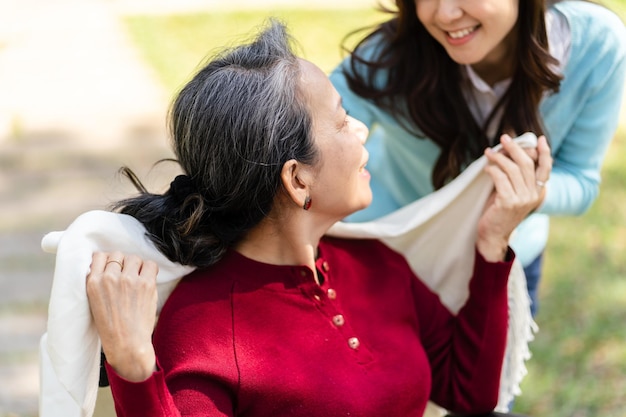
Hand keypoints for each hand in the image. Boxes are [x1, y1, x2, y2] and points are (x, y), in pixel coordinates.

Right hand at [86, 251, 158, 381]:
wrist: (127, 344)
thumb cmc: (111, 326)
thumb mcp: (95, 302)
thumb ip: (100, 282)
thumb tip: (110, 264)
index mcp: (93, 282)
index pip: (99, 256)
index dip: (108, 262)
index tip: (113, 269)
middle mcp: (109, 278)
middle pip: (117, 255)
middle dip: (122, 264)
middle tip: (126, 277)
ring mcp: (128, 280)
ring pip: (133, 258)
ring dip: (136, 266)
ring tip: (137, 280)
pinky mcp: (146, 284)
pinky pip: (150, 264)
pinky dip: (149, 270)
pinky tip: (147, 280)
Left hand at [477, 134, 551, 261]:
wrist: (493, 235)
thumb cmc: (500, 211)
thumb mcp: (514, 193)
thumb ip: (517, 177)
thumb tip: (512, 153)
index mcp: (539, 192)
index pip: (546, 168)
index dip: (544, 153)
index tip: (539, 139)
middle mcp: (533, 195)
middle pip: (527, 164)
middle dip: (515, 148)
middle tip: (504, 138)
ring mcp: (522, 199)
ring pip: (512, 169)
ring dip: (499, 157)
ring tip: (489, 152)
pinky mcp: (508, 202)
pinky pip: (500, 178)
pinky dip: (492, 170)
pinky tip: (486, 168)